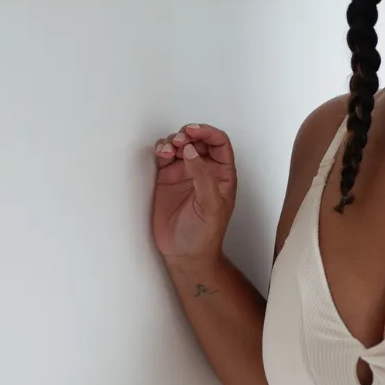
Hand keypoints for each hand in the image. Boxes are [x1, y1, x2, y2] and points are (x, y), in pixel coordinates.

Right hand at [151, 123, 237, 263]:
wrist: (184, 253)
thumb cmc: (204, 234)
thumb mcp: (210, 205)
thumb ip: (202, 177)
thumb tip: (191, 151)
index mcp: (222, 175)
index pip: (220, 144)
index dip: (208, 133)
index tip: (193, 131)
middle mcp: (204, 171)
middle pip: (198, 140)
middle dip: (188, 135)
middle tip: (179, 140)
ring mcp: (185, 173)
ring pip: (180, 145)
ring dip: (174, 140)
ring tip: (168, 149)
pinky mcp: (167, 179)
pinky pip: (165, 156)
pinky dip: (162, 149)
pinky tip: (161, 153)